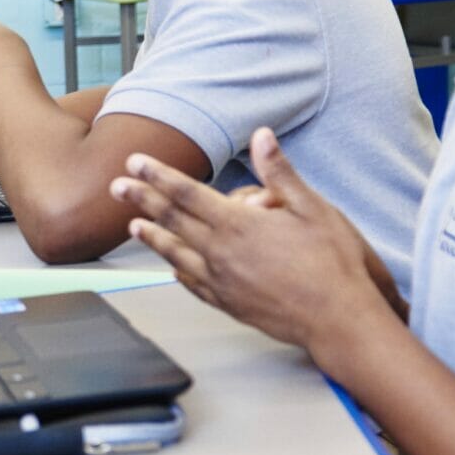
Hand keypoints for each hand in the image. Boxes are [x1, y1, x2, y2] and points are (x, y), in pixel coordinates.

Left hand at [108, 127, 390, 356]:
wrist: (339, 320)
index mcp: (238, 225)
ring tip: (133, 226)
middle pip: (172, 221)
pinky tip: (171, 268)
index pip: (186, 193)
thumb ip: (280, 172)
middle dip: (141, 200)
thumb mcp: (313, 208)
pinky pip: (194, 285)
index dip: (158, 175)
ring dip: (152, 237)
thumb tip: (261, 134)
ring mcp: (222, 283)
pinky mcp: (229, 305)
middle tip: (115, 187)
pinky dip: (178, 271)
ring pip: (176, 255)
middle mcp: (221, 254)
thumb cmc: (332, 263)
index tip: (134, 161)